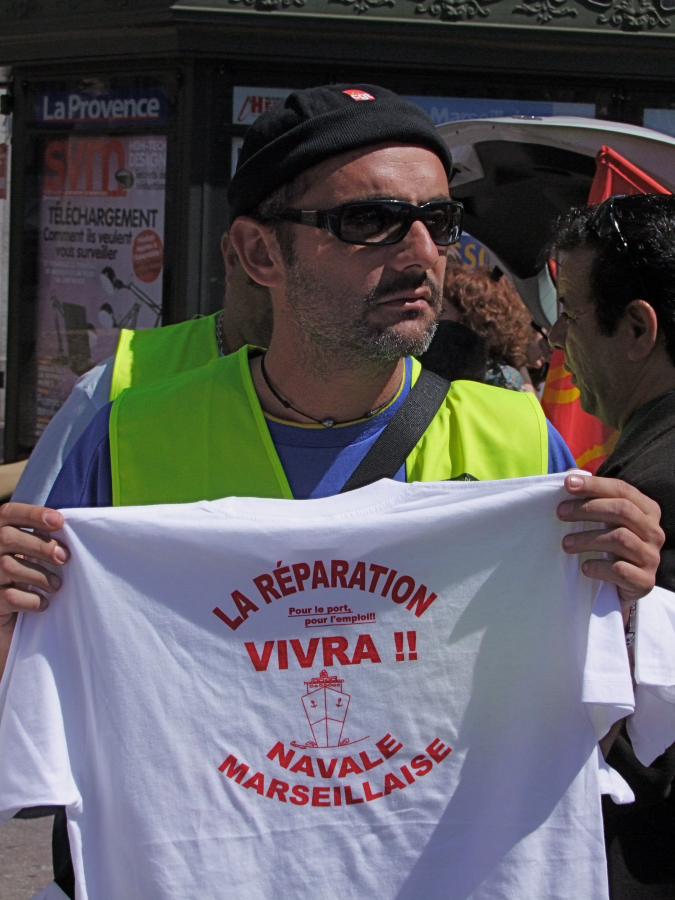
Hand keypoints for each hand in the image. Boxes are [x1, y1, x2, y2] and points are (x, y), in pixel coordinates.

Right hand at [0, 502, 67, 623]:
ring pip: (9, 567)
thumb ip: (37, 538)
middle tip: (64, 558)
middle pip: (7, 538)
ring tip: (56, 584)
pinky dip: (32, 600)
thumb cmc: (21, 576)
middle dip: (41, 546)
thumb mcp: (27, 552)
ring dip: (40, 576)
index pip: (8, 513)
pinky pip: (10, 597)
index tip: (59, 521)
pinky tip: (43, 603)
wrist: (4, 613)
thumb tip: (62, 525)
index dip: (33, 514)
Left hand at [557, 473, 663, 608]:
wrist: (621, 589)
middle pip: (622, 510)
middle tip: (560, 513)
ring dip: (587, 539)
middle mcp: (654, 532)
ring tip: (565, 544)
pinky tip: (584, 567)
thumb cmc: (610, 548)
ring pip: (620, 538)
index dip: (594, 484)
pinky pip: (620, 570)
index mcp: (647, 511)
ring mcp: (652, 557)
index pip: (622, 490)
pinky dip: (598, 567)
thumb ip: (590, 497)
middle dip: (587, 508)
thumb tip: (570, 475)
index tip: (567, 484)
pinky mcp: (645, 582)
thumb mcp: (603, 521)